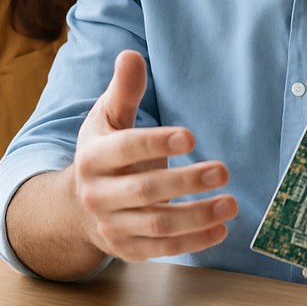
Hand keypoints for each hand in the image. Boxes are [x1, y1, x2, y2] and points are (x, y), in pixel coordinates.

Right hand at [73, 50, 237, 260]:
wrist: (75, 207)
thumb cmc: (103, 152)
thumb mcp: (108, 119)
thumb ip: (124, 91)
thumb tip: (131, 55)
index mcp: (93, 157)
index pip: (125, 149)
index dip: (156, 143)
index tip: (191, 136)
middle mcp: (98, 195)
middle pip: (144, 190)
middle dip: (185, 181)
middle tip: (223, 170)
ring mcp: (112, 225)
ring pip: (156, 224)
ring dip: (196, 216)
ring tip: (232, 202)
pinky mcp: (127, 250)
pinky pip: (161, 249)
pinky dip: (192, 243)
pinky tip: (221, 229)